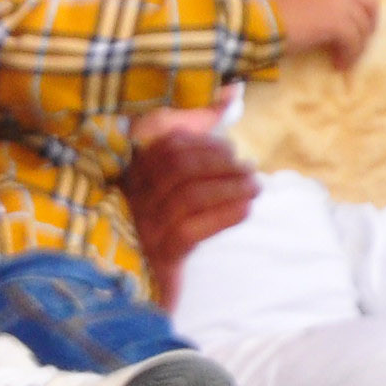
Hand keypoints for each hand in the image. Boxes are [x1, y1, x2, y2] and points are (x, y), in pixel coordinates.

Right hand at [122, 111, 257, 304]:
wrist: (143, 294)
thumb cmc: (165, 227)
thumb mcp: (177, 177)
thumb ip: (198, 130)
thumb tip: (230, 91)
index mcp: (131, 177)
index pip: (163, 146)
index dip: (201, 142)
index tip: (229, 150)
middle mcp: (130, 201)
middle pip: (177, 169)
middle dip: (220, 165)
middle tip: (249, 171)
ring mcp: (141, 230)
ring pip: (187, 197)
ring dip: (229, 189)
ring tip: (255, 189)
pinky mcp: (158, 258)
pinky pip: (190, 231)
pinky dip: (223, 217)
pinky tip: (245, 211)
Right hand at [273, 0, 379, 69]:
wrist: (258, 23)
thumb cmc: (267, 14)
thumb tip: (327, 16)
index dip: (363, 4)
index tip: (359, 21)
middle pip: (370, 2)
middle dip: (370, 22)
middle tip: (362, 41)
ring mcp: (341, 3)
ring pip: (362, 26)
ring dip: (356, 46)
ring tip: (344, 60)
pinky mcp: (338, 23)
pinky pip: (353, 42)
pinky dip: (349, 55)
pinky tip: (339, 65)